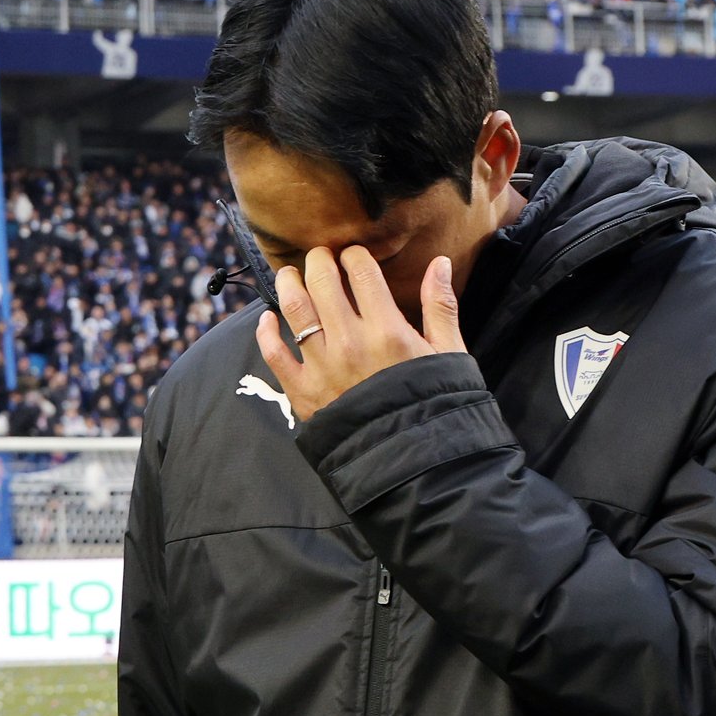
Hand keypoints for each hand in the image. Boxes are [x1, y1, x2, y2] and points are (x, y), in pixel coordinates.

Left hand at [256, 246, 466, 420]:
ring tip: (290, 274)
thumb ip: (440, 306)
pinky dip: (266, 332)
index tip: (353, 255)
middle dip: (318, 260)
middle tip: (319, 256)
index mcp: (388, 331)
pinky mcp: (301, 391)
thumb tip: (439, 262)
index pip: (362, 272)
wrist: (410, 460)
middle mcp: (350, 342)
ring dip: (288, 284)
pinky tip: (268, 318)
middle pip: (322, 282)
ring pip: (294, 309)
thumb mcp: (448, 355)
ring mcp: (322, 366)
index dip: (354, 255)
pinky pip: (274, 354)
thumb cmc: (433, 404)